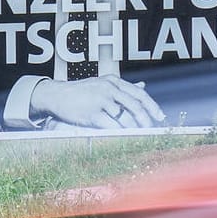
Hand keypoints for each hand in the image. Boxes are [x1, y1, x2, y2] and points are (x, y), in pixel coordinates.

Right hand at [30, 78, 164, 129]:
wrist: (56, 95)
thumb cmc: (81, 91)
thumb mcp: (102, 84)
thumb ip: (122, 87)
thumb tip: (143, 87)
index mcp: (113, 81)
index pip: (138, 94)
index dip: (152, 106)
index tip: (160, 117)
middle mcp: (108, 89)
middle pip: (135, 105)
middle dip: (146, 119)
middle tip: (151, 129)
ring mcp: (100, 100)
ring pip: (124, 116)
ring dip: (134, 127)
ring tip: (139, 135)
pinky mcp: (92, 113)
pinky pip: (111, 125)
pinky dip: (120, 132)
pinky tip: (124, 136)